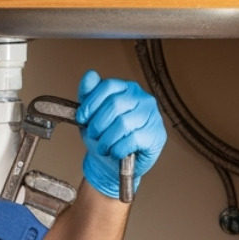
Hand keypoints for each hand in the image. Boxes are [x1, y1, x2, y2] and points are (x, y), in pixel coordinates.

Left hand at [75, 70, 166, 198]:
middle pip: (115, 104)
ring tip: (104, 147)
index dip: (91, 103)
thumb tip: (90, 74)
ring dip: (107, 140)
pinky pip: (132, 140)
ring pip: (123, 123)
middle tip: (94, 135)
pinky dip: (118, 149)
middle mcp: (143, 98)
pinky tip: (116, 152)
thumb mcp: (91, 115)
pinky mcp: (157, 135)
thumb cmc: (104, 137)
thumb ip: (88, 94)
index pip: (108, 86)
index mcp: (127, 89)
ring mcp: (152, 116)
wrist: (112, 164)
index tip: (82, 118)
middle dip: (98, 124)